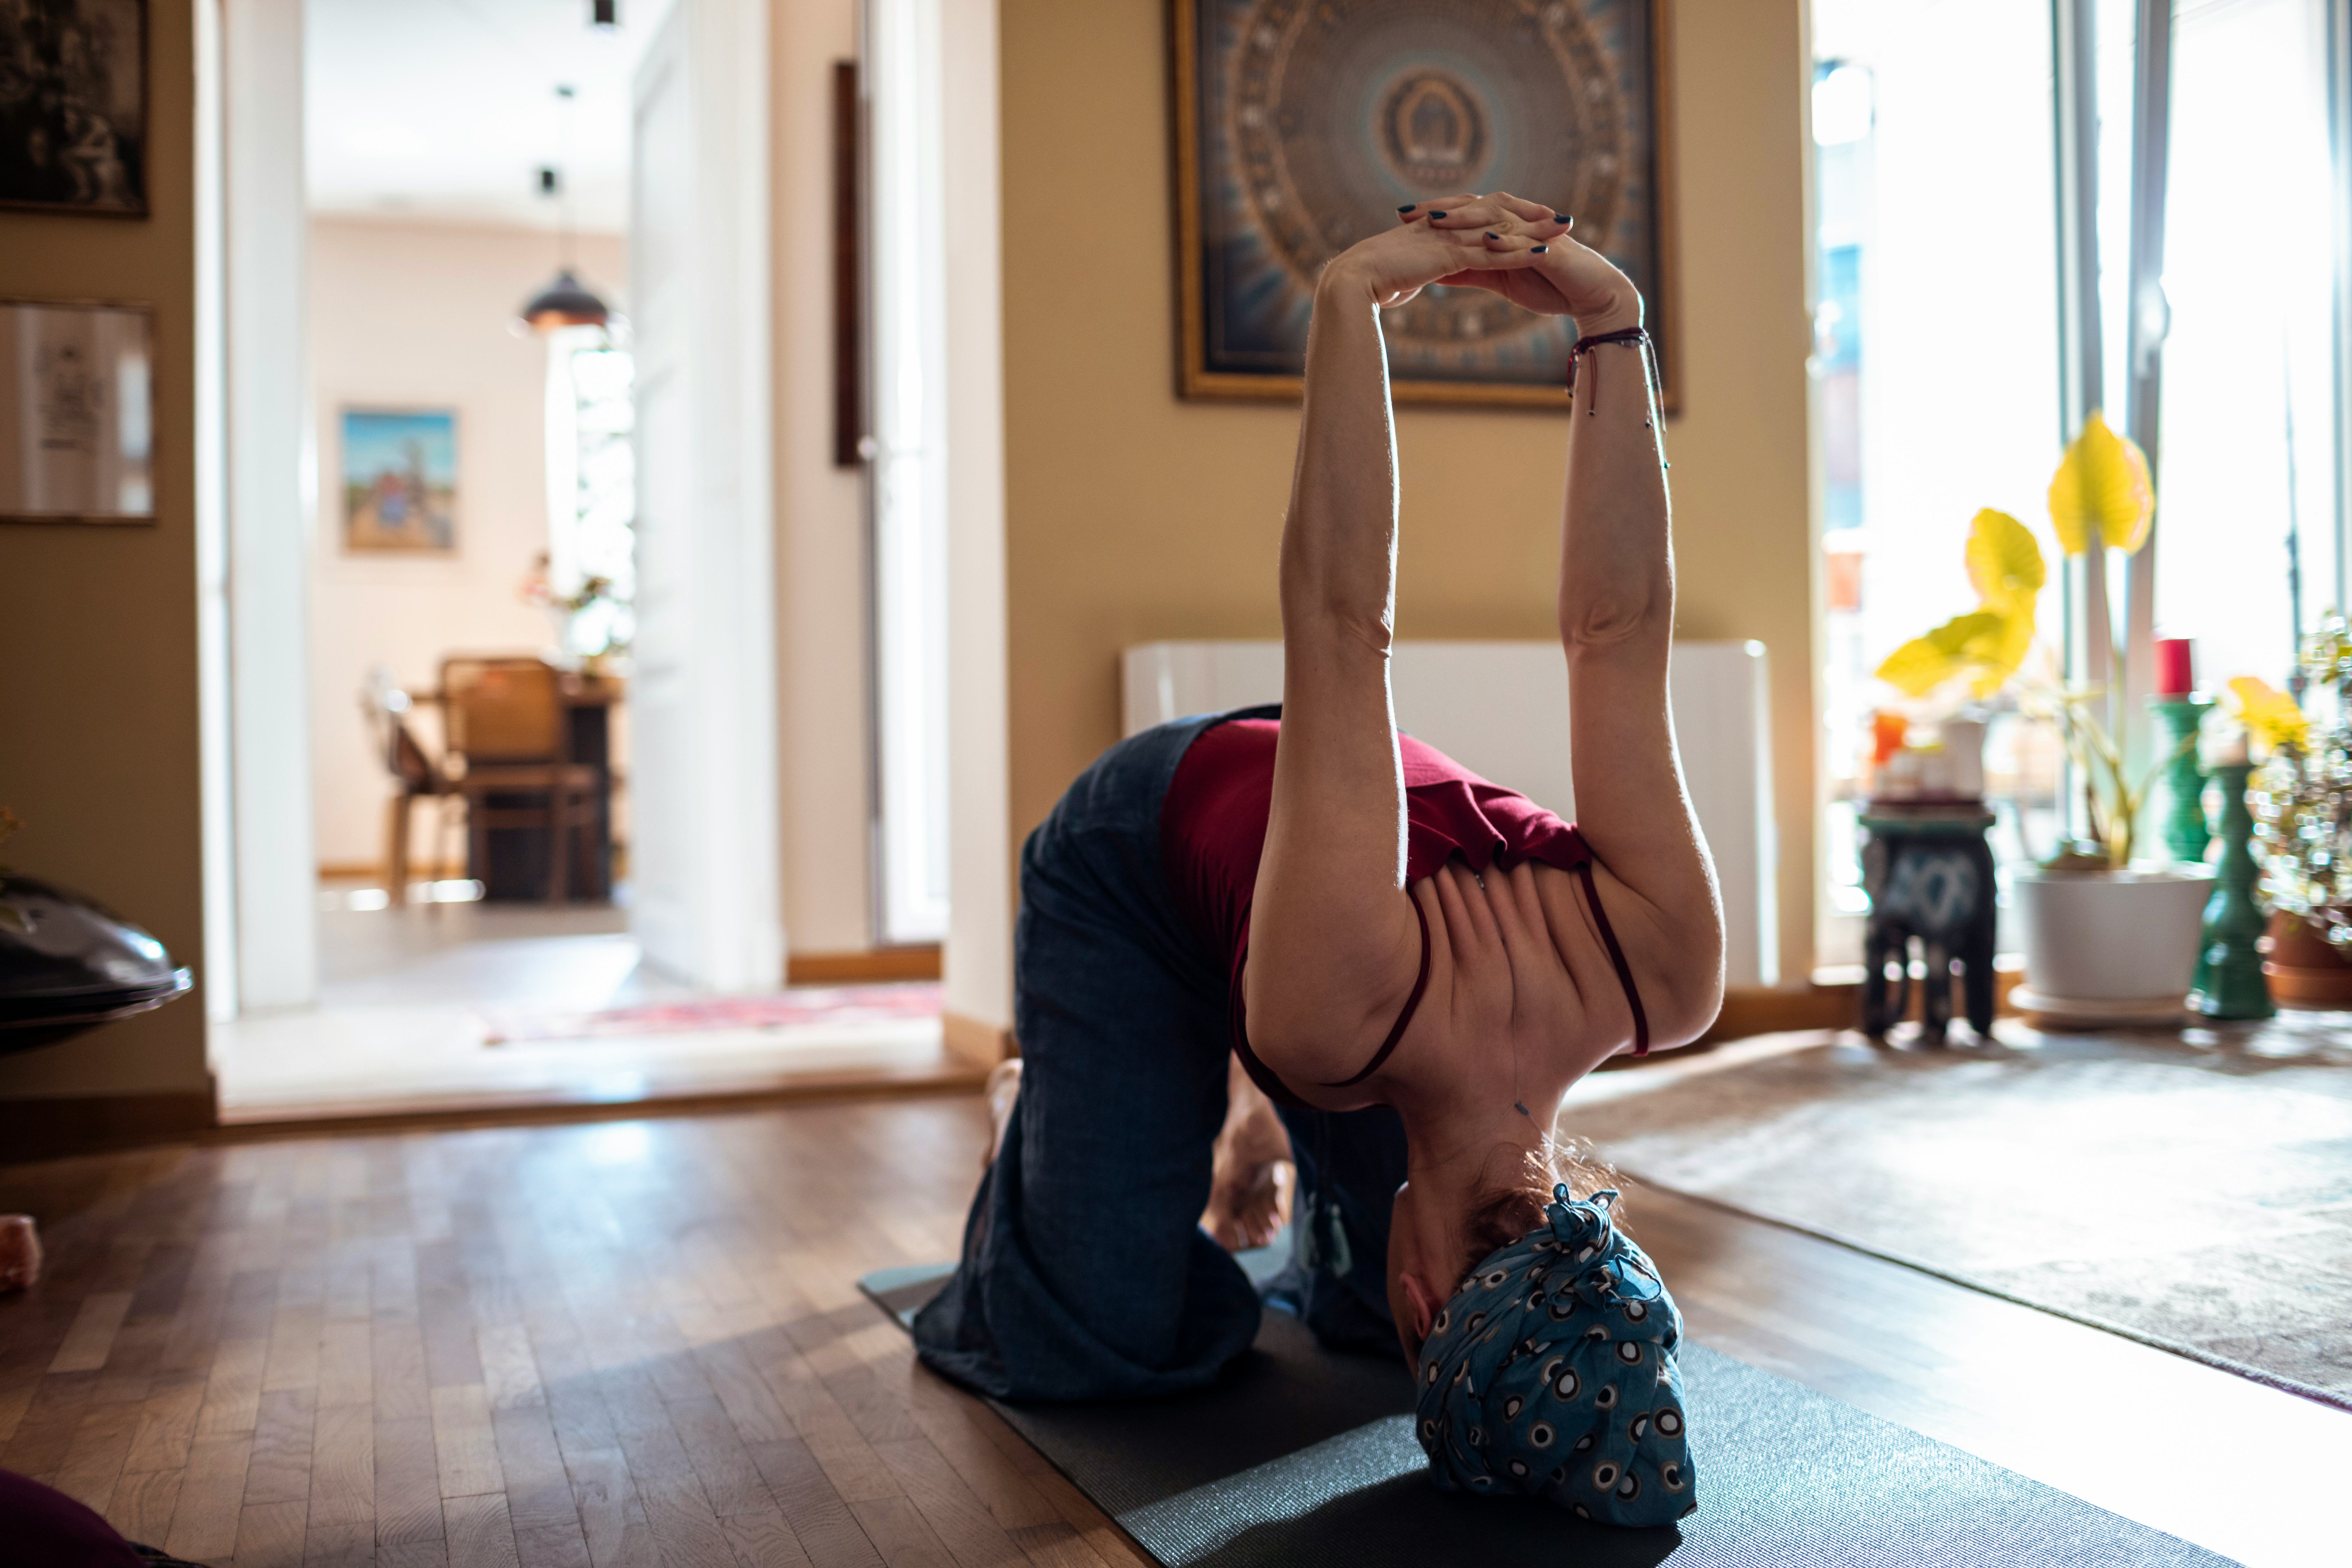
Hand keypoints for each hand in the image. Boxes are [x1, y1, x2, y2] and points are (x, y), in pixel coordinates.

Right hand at [1319, 198, 1553, 309]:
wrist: (1348, 284)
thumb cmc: (1365, 285)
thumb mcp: (1392, 278)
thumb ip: (1404, 278)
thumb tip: (1402, 287)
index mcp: (1433, 229)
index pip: (1477, 217)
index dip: (1506, 217)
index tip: (1532, 221)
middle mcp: (1444, 226)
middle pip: (1496, 215)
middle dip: (1530, 215)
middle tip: (1561, 217)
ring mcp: (1446, 238)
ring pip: (1499, 230)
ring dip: (1534, 230)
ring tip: (1565, 229)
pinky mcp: (1448, 255)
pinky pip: (1490, 253)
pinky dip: (1517, 253)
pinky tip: (1542, 254)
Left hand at [1397, 192, 1642, 332]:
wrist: (1592, 296)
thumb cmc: (1549, 286)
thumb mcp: (1499, 280)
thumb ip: (1470, 271)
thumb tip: (1435, 271)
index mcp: (1504, 230)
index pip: (1464, 215)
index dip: (1433, 214)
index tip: (1401, 218)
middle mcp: (1517, 224)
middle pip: (1474, 209)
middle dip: (1440, 210)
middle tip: (1407, 213)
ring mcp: (1535, 233)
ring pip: (1498, 220)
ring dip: (1467, 219)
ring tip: (1437, 222)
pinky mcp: (1553, 249)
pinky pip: (1527, 242)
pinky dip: (1507, 241)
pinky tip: (1486, 242)